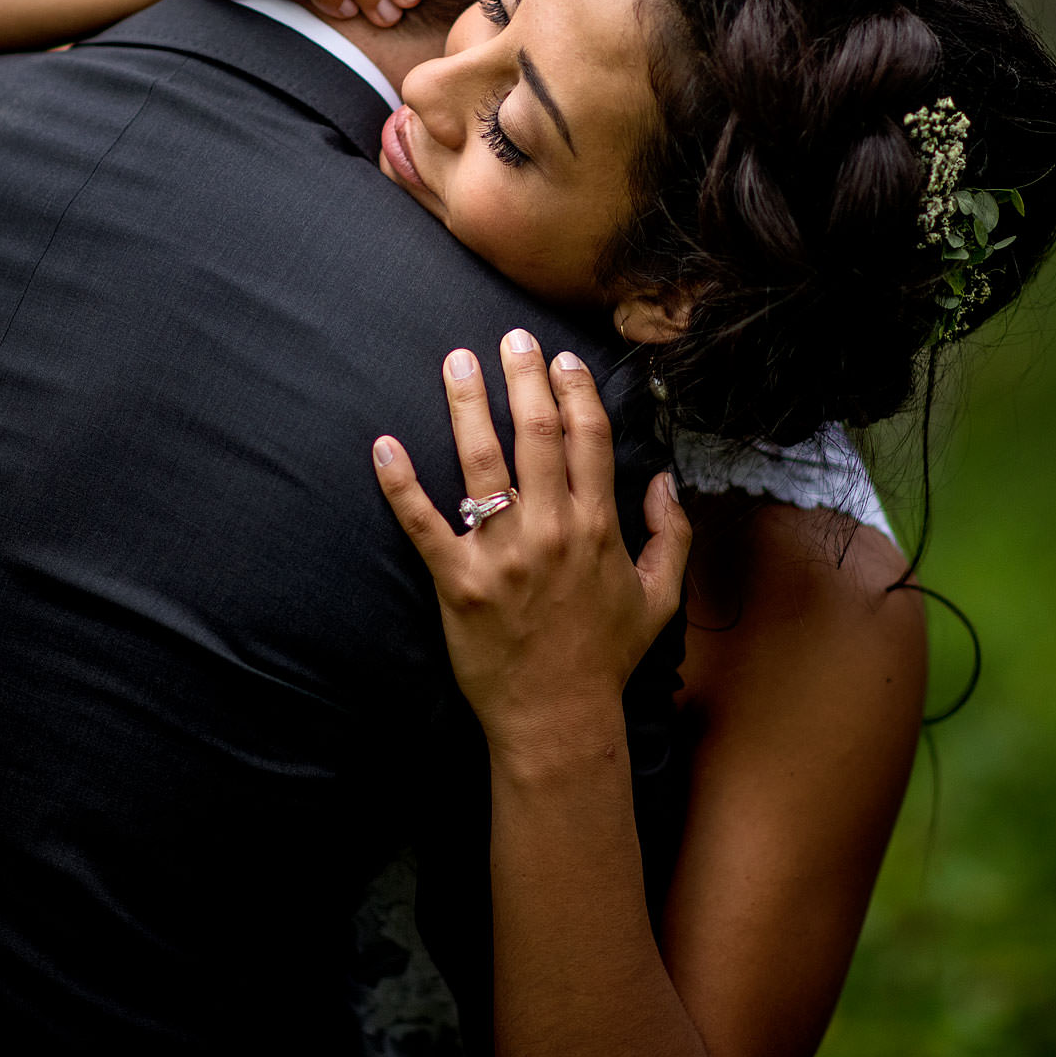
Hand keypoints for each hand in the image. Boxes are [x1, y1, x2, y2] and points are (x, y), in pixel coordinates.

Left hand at [373, 330, 690, 759]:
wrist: (559, 719)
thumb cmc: (606, 658)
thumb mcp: (659, 598)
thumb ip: (671, 534)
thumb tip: (664, 480)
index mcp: (599, 529)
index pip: (589, 440)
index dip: (576, 392)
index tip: (562, 360)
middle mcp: (552, 532)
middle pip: (537, 435)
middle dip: (524, 378)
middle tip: (511, 337)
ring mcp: (503, 556)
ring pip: (481, 464)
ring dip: (468, 405)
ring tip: (457, 362)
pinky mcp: (458, 582)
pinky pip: (423, 524)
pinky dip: (400, 484)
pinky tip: (384, 446)